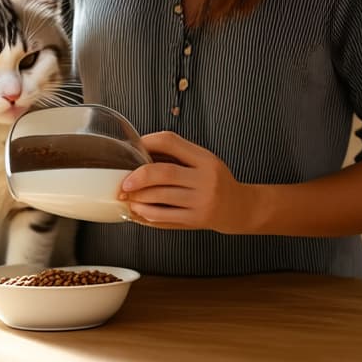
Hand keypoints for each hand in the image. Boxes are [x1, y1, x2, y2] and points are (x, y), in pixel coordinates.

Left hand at [119, 131, 259, 232]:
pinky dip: (146, 214)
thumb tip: (138, 152)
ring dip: (138, 198)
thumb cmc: (214, 181)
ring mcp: (201, 201)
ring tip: (127, 197)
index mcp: (205, 159)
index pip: (171, 142)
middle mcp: (205, 179)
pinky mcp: (196, 219)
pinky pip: (165, 217)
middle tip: (124, 183)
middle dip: (139, 176)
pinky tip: (137, 211)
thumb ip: (176, 155)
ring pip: (161, 197)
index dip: (147, 143)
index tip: (132, 150)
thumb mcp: (202, 161)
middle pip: (165, 172)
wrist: (238, 208)